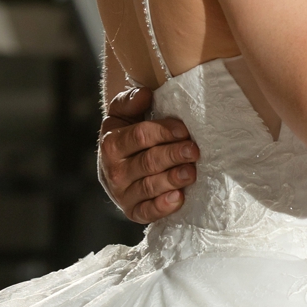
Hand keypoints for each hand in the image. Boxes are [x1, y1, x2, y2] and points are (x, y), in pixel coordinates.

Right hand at [98, 85, 198, 225]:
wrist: (119, 165)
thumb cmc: (128, 134)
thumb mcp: (123, 115)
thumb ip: (129, 102)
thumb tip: (145, 93)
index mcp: (111, 143)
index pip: (139, 136)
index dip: (163, 132)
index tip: (184, 130)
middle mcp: (114, 170)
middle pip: (148, 162)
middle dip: (173, 155)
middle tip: (194, 151)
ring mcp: (122, 193)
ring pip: (149, 187)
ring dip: (172, 179)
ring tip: (191, 172)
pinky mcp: (133, 211)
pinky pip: (147, 213)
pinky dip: (162, 207)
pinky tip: (179, 198)